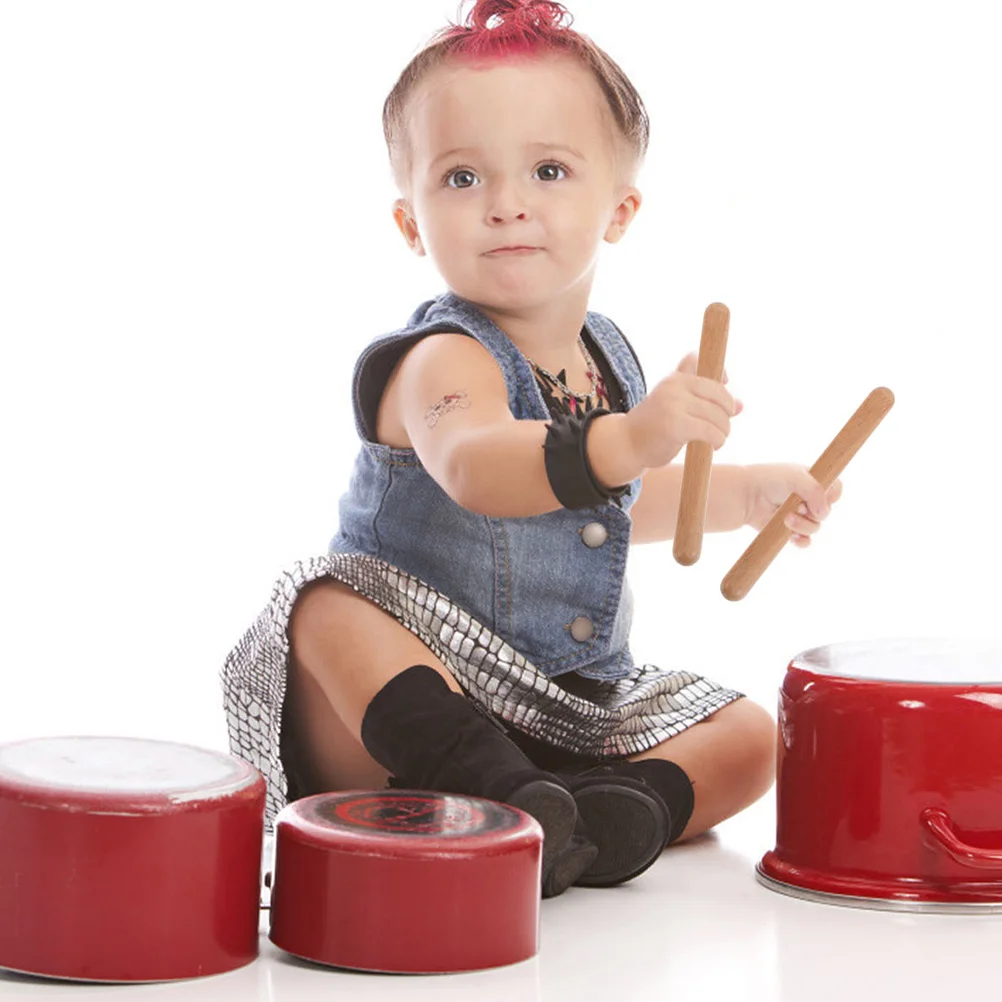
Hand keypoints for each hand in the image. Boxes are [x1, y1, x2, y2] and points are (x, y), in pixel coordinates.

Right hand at [623, 351, 742, 468]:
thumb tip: (741, 405)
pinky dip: (718, 440)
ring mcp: (674, 405)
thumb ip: (704, 400)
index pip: (699, 361)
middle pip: (718, 394)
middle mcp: (674, 387)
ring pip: (718, 415)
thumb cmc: (653, 426)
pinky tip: (714, 446)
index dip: (720, 375)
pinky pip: (711, 431)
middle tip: (722, 427)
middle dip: (727, 413)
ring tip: (718, 439)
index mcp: (674, 379)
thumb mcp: (674, 404)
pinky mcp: (676, 425)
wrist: (627, 445)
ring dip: (724, 431)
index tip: (725, 390)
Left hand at [743, 464, 842, 546]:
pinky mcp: (789, 530)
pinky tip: (792, 536)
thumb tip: (824, 513)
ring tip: (786, 518)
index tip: (822, 495)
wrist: (746, 496)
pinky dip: (801, 541)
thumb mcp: (796, 477)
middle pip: (826, 512)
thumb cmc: (770, 480)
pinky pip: (804, 541)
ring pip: (815, 528)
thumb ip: (815, 491)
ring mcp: (799, 515)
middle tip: (798, 506)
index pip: (835, 490)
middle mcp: (808, 499)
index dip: (832, 495)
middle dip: (813, 512)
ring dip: (803, 525)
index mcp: (813, 482)